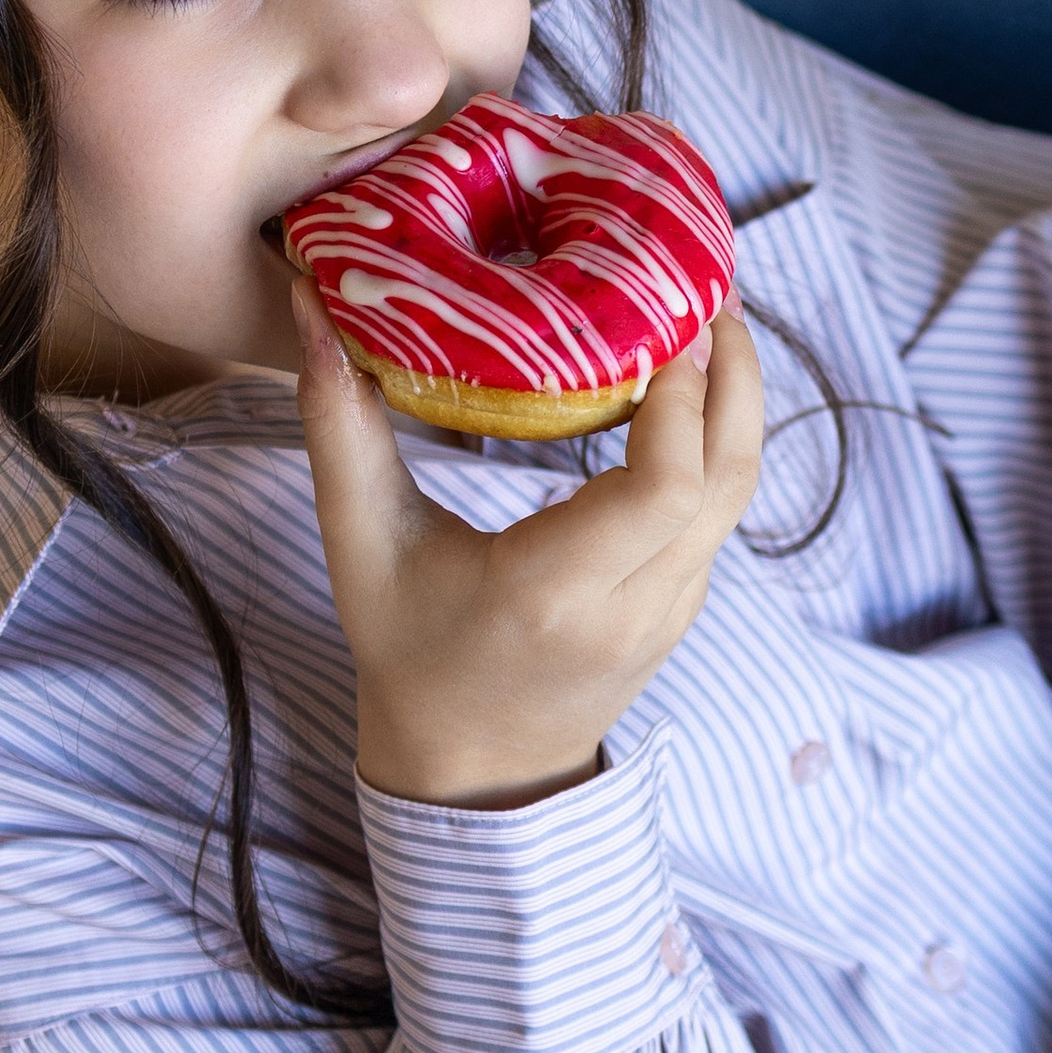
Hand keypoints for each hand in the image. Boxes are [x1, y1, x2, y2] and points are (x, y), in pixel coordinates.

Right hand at [292, 275, 766, 807]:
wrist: (476, 769)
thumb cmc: (408, 653)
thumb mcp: (361, 545)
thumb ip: (338, 428)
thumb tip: (309, 306)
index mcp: (554, 593)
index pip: (665, 490)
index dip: (680, 400)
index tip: (656, 321)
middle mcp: (632, 606)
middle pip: (728, 477)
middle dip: (731, 374)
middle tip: (703, 283)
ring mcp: (672, 610)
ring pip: (742, 490)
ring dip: (738, 396)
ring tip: (708, 310)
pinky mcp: (686, 602)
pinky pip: (724, 508)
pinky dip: (720, 435)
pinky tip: (691, 377)